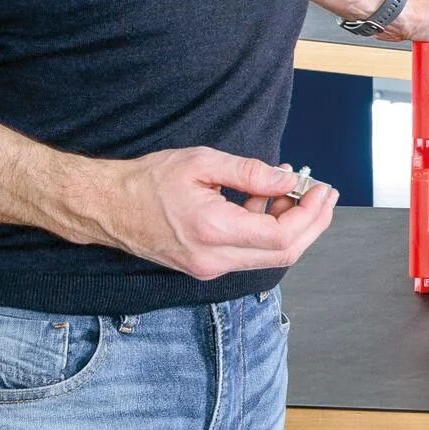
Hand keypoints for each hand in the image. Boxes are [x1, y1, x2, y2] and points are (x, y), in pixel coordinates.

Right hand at [0, 127, 339, 279]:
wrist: (105, 207)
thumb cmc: (146, 181)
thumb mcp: (201, 163)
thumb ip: (249, 173)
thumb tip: (288, 179)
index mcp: (214, 231)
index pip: (282, 236)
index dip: (311, 214)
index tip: (322, 189)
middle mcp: (213, 258)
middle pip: (284, 253)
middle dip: (312, 223)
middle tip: (323, 193)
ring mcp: (208, 266)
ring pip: (268, 256)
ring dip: (291, 226)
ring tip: (295, 190)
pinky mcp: (204, 264)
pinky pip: (248, 253)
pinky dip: (267, 230)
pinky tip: (266, 200)